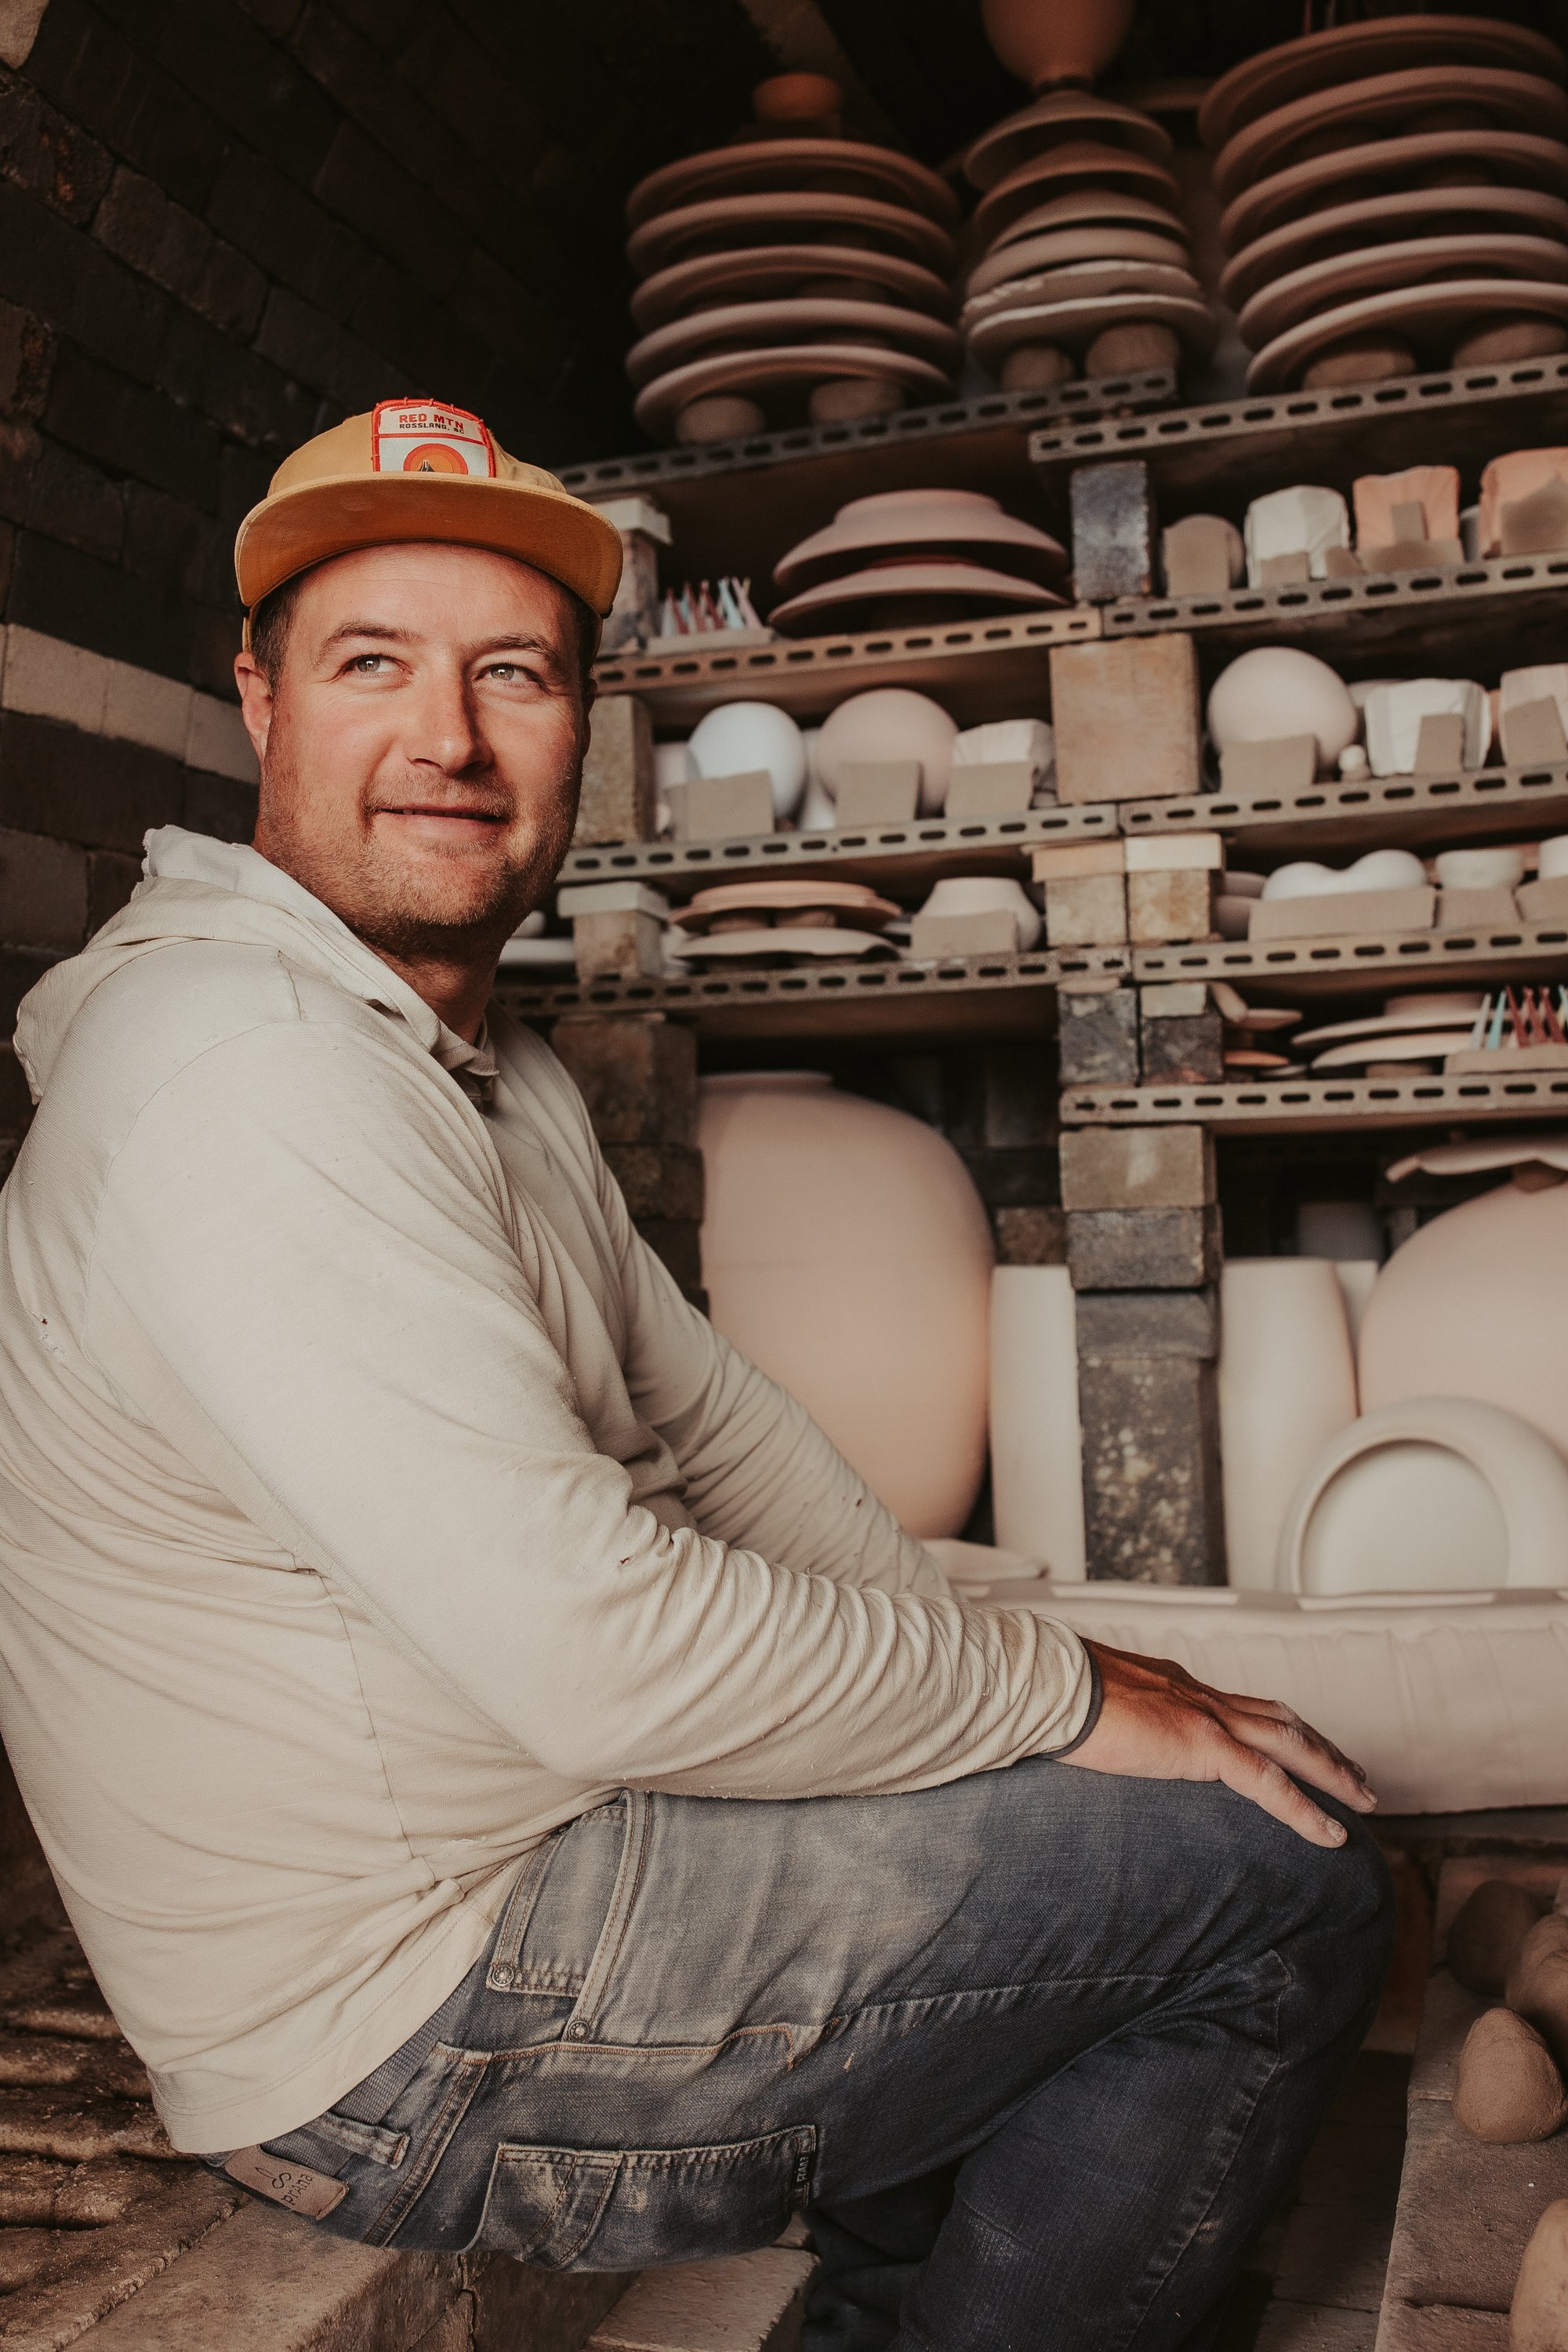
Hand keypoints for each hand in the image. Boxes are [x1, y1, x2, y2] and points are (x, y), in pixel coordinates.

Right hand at [1063, 1641, 1376, 1848]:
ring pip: (1290, 1744)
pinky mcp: (1201, 1745)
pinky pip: (1268, 1784)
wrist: (1045, 1685)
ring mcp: (1204, 1716)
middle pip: (1281, 1719)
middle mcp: (1199, 1695)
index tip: (1301, 1744)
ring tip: (1364, 1799)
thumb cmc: (1050, 1699)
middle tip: (1356, 1775)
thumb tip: (1097, 1744)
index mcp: (1175, 1685)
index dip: (1279, 1726)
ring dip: (1332, 1771)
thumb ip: (1108, 1726)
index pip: (1241, 1705)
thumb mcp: (1088, 1711)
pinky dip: (1305, 1810)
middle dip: (1322, 1747)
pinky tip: (1331, 1835)